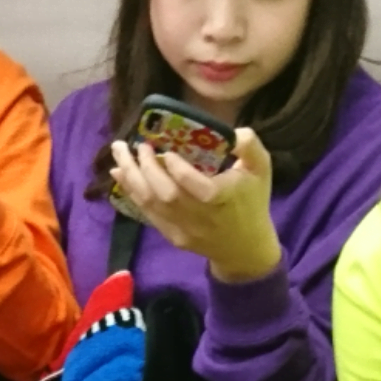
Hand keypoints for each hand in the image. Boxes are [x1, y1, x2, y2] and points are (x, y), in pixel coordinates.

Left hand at [110, 127, 280, 280]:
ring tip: (119, 153)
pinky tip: (119, 174)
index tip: (167, 152)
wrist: (244, 248)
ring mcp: (183, 229)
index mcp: (222, 199)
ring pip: (151, 204)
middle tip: (138, 146)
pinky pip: (147, 213)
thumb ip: (250, 147)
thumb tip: (234, 132)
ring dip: (131, 177)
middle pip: (166, 195)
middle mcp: (200, 217)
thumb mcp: (261, 169)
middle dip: (147, 168)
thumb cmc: (252, 202)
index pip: (196, 186)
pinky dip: (131, 192)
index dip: (178, 170)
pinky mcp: (172, 236)